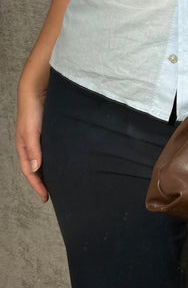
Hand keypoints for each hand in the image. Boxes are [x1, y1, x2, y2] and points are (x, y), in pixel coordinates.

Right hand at [16, 82, 48, 202]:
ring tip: (59, 182)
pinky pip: (51, 151)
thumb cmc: (32, 110)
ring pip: (44, 160)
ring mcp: (39, 140)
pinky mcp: (48, 133)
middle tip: (53, 194)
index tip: (45, 197)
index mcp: (24, 148)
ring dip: (49, 172)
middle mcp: (31, 146)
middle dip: (42, 182)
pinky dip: (55, 159)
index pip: (30, 172)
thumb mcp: (31, 131)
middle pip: (36, 169)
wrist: (37, 89)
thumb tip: (36, 169)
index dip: (37, 185)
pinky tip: (63, 162)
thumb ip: (33, 149)